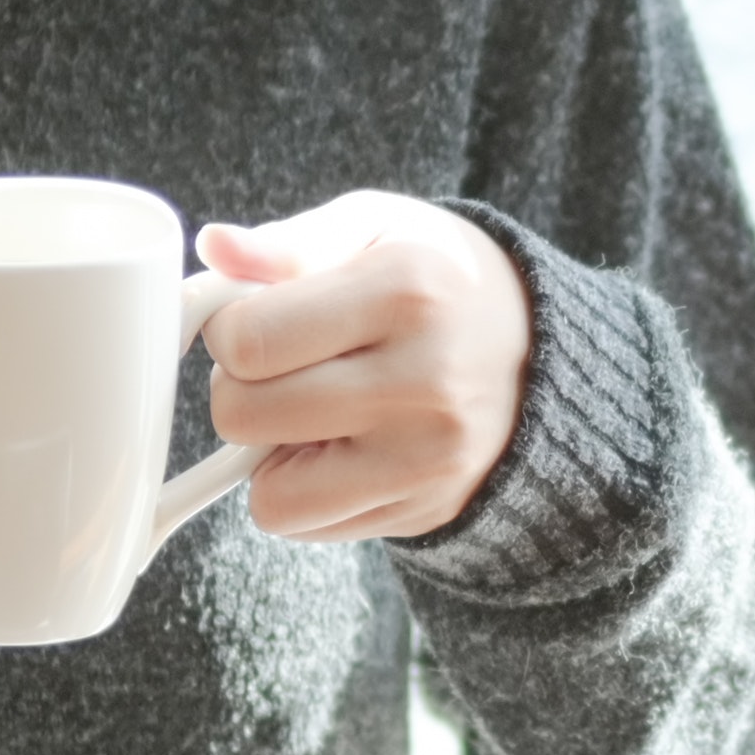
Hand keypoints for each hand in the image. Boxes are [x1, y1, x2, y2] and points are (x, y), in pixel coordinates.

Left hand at [196, 193, 527, 542]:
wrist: (541, 355)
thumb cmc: (436, 280)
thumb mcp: (374, 228)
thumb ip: (288, 242)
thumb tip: (214, 248)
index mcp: (406, 291)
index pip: (246, 340)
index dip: (228, 329)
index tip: (260, 318)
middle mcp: (425, 383)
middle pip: (243, 415)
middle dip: (242, 387)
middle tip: (288, 365)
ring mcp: (429, 460)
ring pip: (269, 494)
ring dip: (268, 453)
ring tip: (315, 410)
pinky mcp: (424, 511)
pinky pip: (304, 526)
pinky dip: (302, 492)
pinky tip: (343, 448)